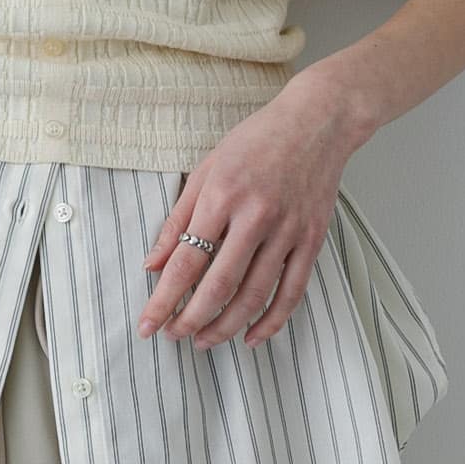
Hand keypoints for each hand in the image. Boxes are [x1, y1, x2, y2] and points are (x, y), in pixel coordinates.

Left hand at [139, 70, 374, 350]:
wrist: (317, 122)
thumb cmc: (256, 141)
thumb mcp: (205, 170)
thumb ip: (177, 220)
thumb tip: (152, 265)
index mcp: (221, 196)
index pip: (185, 262)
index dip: (163, 300)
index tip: (147, 324)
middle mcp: (255, 216)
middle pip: (218, 285)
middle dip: (190, 319)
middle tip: (174, 336)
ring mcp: (287, 230)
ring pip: (254, 295)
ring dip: (225, 325)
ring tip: (204, 340)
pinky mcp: (311, 240)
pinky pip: (291, 291)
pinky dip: (272, 321)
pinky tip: (252, 336)